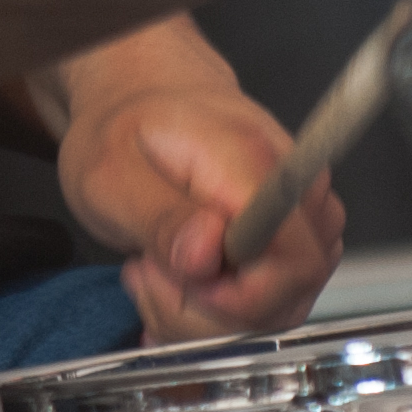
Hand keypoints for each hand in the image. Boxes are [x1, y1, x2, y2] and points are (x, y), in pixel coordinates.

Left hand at [56, 70, 344, 344]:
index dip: (237, 298)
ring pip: (279, 309)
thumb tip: (207, 256)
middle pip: (288, 296)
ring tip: (155, 270)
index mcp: (256, 165)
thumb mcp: (111, 172)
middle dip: (208, 313)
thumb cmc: (125, 128)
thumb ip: (160, 217)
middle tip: (146, 273)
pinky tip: (176, 283)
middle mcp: (295, 189)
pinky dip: (216, 310)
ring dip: (206, 315)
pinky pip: (271, 302)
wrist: (142, 96)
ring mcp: (301, 216)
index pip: (294, 263)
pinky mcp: (291, 238)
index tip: (175, 280)